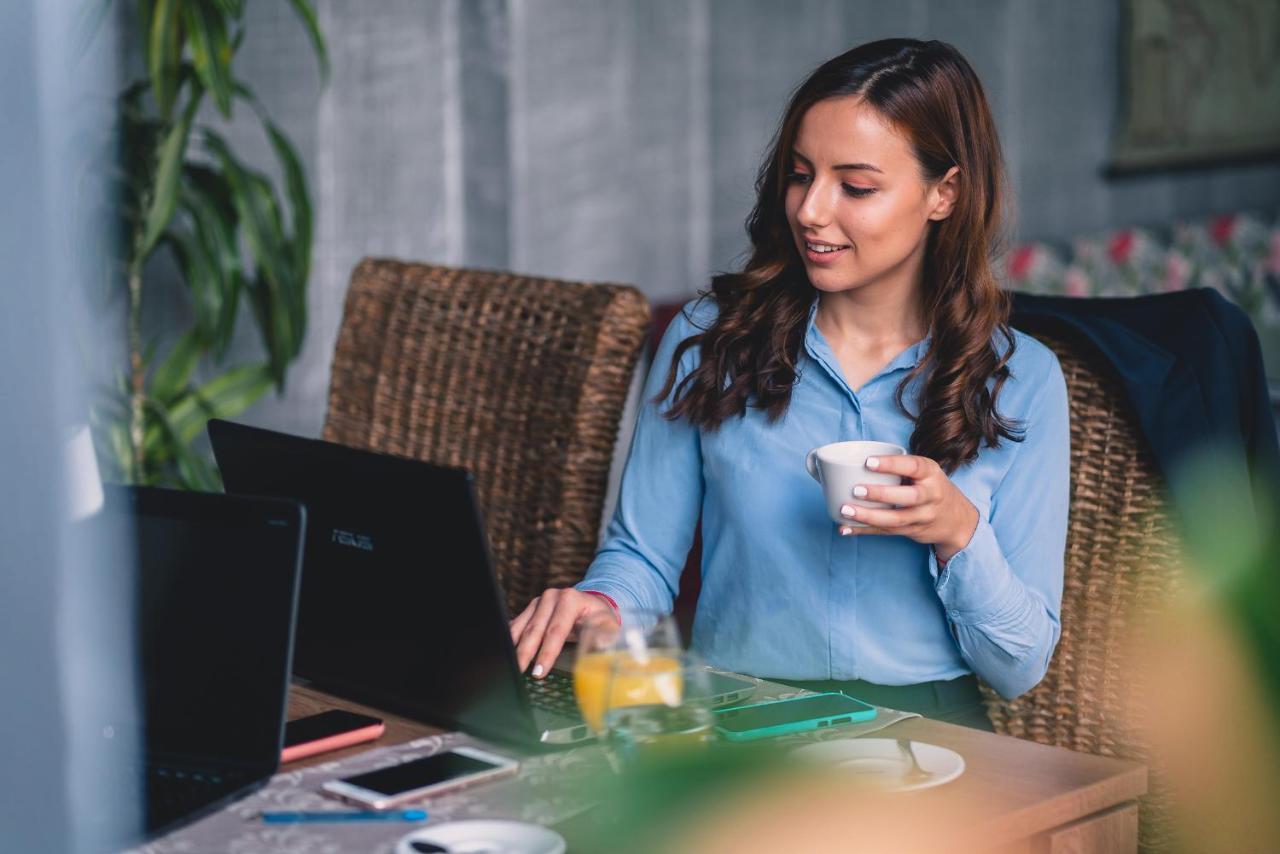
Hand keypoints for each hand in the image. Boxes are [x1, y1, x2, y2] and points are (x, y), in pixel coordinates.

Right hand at [508, 587, 616, 677]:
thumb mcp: (608, 626)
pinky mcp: (529, 610)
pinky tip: (507, 656)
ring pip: (521, 628)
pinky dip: (511, 642)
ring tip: (510, 667)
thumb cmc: (600, 619)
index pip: (556, 630)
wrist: (591, 606)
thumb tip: (600, 646)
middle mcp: (551, 597)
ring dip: (515, 648)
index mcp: (570, 599)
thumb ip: (604, 637)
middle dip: (525, 653)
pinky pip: (516, 627)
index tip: (540, 672)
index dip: (547, 652)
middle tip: (519, 673)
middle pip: (535, 629)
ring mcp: (538, 602)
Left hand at [836, 454, 978, 561]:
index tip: (868, 462)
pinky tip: (846, 529)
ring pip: (896, 519)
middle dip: (881, 494)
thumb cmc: (931, 487)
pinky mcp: (913, 531)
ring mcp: (923, 516)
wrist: (958, 519)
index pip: (913, 466)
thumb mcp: (926, 472)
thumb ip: (901, 467)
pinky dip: (864, 531)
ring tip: (846, 510)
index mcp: (931, 473)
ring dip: (868, 516)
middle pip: (908, 497)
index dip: (891, 464)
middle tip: (856, 490)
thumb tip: (856, 461)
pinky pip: (886, 532)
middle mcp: (931, 495)